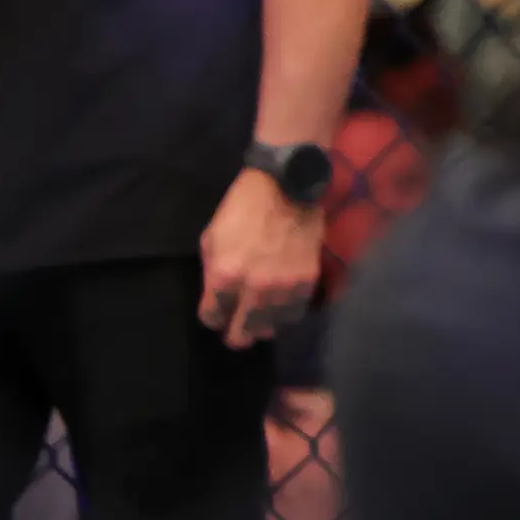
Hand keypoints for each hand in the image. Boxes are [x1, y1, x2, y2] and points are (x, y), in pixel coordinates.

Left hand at [198, 166, 324, 349]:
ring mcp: (284, 286)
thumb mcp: (211, 239)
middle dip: (236, 332)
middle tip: (238, 327)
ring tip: (262, 317)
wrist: (286, 185)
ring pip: (272, 328)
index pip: (213, 318)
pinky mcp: (307, 279)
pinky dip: (286, 313)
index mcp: (224, 277)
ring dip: (264, 325)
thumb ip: (212, 273)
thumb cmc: (242, 209)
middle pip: (243, 333)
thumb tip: (219, 297)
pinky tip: (282, 304)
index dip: (213, 316)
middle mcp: (254, 289)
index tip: (218, 311)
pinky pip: (296, 312)